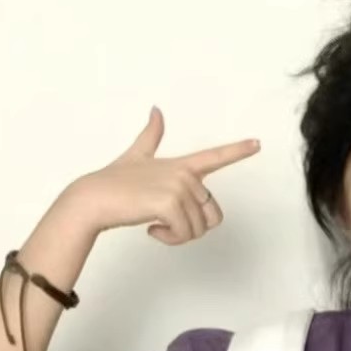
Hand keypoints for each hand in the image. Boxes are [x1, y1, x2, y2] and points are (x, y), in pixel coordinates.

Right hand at [57, 108, 261, 245]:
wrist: (93, 199)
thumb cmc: (113, 182)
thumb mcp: (136, 156)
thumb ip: (150, 136)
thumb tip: (156, 110)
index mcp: (181, 166)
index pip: (215, 156)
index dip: (238, 150)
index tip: (257, 143)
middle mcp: (184, 174)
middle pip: (211, 215)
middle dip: (191, 227)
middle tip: (165, 224)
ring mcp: (178, 187)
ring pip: (198, 229)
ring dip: (177, 235)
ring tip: (155, 223)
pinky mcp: (169, 203)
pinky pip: (185, 234)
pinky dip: (169, 239)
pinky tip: (152, 229)